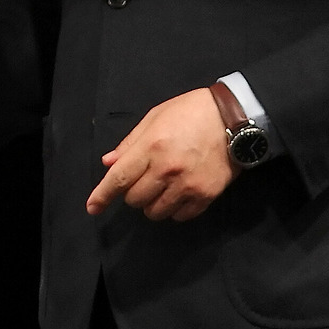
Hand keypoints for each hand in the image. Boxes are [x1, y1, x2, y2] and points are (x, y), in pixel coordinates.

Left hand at [86, 87, 235, 221]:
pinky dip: (175, 210)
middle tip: (146, 178)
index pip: (118, 179)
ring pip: (155, 212)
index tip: (93, 208)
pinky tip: (180, 194)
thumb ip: (130, 143)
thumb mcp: (155, 117)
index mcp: (151, 147)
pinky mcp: (205, 195)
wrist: (235, 117)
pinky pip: (180, 217)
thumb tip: (109, 164)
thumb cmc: (192, 112)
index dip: (102, 196)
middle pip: (134, 200)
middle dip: (134, 193)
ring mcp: (187, 185)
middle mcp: (167, 170)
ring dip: (153, 204)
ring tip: (164, 187)